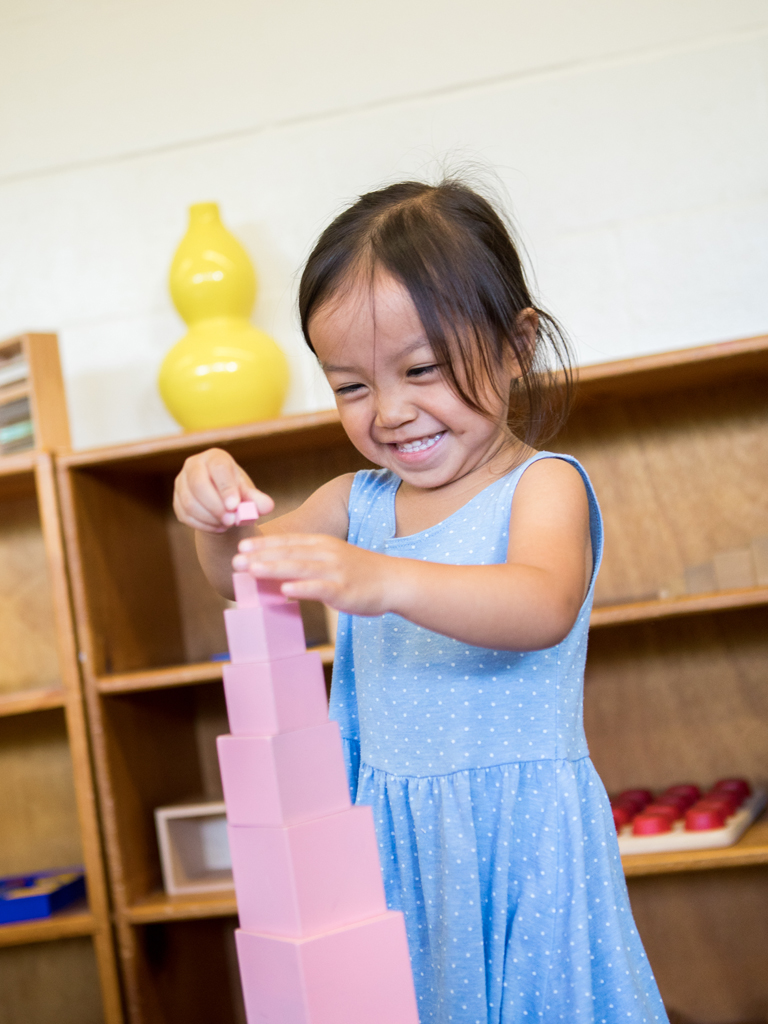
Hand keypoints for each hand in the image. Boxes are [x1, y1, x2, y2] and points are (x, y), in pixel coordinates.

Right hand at [173, 448, 274, 531]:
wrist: (222, 504)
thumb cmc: (238, 493)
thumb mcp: (249, 494)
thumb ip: (258, 499)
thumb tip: (267, 506)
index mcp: (215, 457)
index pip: (218, 468)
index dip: (226, 487)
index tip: (235, 506)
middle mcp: (194, 465)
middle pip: (198, 485)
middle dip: (216, 506)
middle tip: (231, 521)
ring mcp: (181, 483)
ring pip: (189, 503)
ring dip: (210, 518)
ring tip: (228, 524)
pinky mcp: (176, 501)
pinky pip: (185, 515)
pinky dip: (203, 525)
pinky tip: (218, 527)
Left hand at [232, 533, 392, 615]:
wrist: (394, 581)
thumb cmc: (360, 573)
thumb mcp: (333, 559)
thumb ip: (308, 561)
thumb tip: (278, 572)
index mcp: (323, 544)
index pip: (289, 542)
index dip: (264, 544)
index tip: (241, 546)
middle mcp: (327, 554)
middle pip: (289, 553)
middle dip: (261, 556)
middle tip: (236, 560)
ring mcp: (336, 571)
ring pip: (300, 567)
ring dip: (274, 568)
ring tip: (251, 570)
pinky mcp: (344, 590)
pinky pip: (320, 588)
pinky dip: (302, 588)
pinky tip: (284, 590)